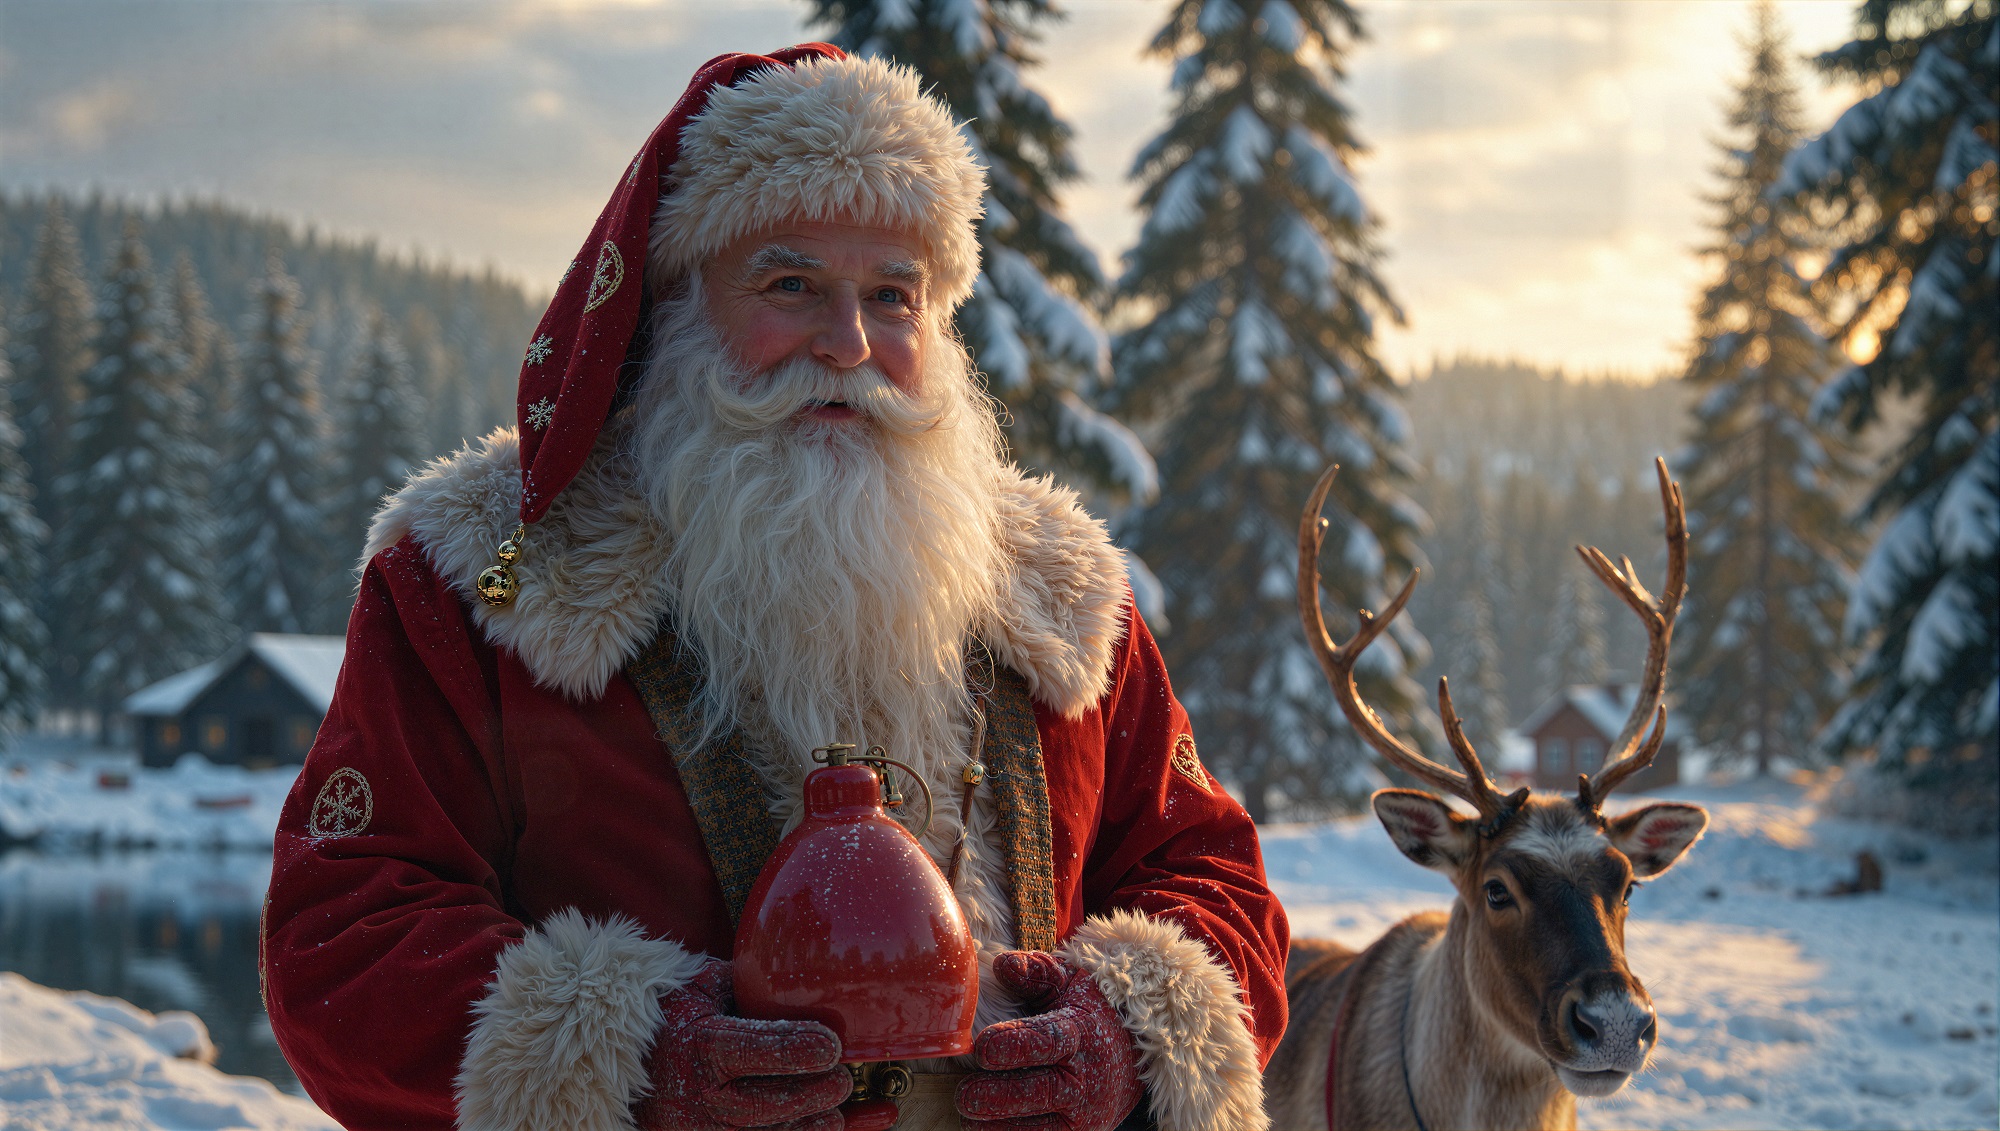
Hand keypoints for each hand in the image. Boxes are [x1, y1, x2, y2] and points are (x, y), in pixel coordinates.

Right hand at [634, 957, 875, 1130]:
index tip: (832, 1045)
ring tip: (848, 1102)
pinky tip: (871, 1118)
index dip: (794, 1050)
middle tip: (842, 1075)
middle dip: (815, 1093)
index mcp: (701, 1045)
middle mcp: (704, 1098)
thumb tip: (810, 971)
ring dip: (820, 1123)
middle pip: (771, 1105)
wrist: (612, 1063)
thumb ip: (751, 983)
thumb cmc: (669, 1014)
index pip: (751, 1051)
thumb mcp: (702, 985)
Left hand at [957, 951, 1142, 1130]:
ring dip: (999, 1125)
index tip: (982, 1047)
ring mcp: (1085, 1117)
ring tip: (969, 1115)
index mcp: (1081, 1033)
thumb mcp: (1068, 983)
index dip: (1015, 1045)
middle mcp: (1087, 1079)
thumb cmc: (1087, 1012)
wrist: (1133, 1054)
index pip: (1048, 1040)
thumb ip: (1035, 972)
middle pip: (1040, 1093)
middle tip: (965, 1095)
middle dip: (998, 1097)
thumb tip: (1003, 966)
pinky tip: (986, 1128)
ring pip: (1039, 1129)